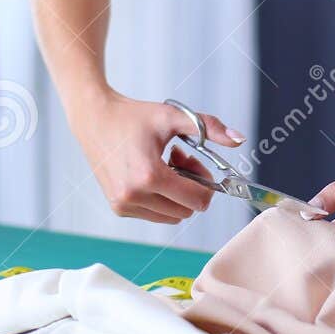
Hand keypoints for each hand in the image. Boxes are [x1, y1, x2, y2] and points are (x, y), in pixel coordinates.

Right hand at [67, 93, 244, 223]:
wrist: (94, 118)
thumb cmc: (132, 116)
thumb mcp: (173, 117)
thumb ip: (209, 127)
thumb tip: (240, 139)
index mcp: (149, 176)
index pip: (197, 201)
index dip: (205, 183)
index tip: (194, 160)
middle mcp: (134, 196)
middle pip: (186, 211)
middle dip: (191, 187)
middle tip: (179, 158)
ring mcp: (124, 205)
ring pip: (172, 217)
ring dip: (176, 194)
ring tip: (163, 165)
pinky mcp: (119, 208)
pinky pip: (155, 215)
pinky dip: (161, 198)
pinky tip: (150, 173)